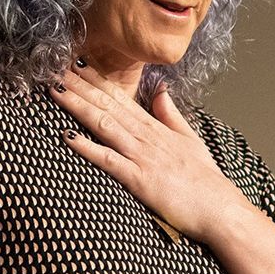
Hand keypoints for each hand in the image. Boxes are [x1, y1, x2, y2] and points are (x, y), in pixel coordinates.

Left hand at [50, 63, 249, 242]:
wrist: (219, 209)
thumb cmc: (205, 180)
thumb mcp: (190, 139)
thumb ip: (171, 114)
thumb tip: (160, 90)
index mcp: (155, 128)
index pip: (120, 98)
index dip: (96, 80)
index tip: (76, 64)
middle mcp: (145, 137)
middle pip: (107, 105)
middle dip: (79, 85)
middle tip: (55, 66)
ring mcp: (141, 156)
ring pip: (104, 124)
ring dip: (78, 105)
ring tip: (56, 89)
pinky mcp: (139, 179)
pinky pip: (108, 160)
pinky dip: (87, 147)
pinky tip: (67, 136)